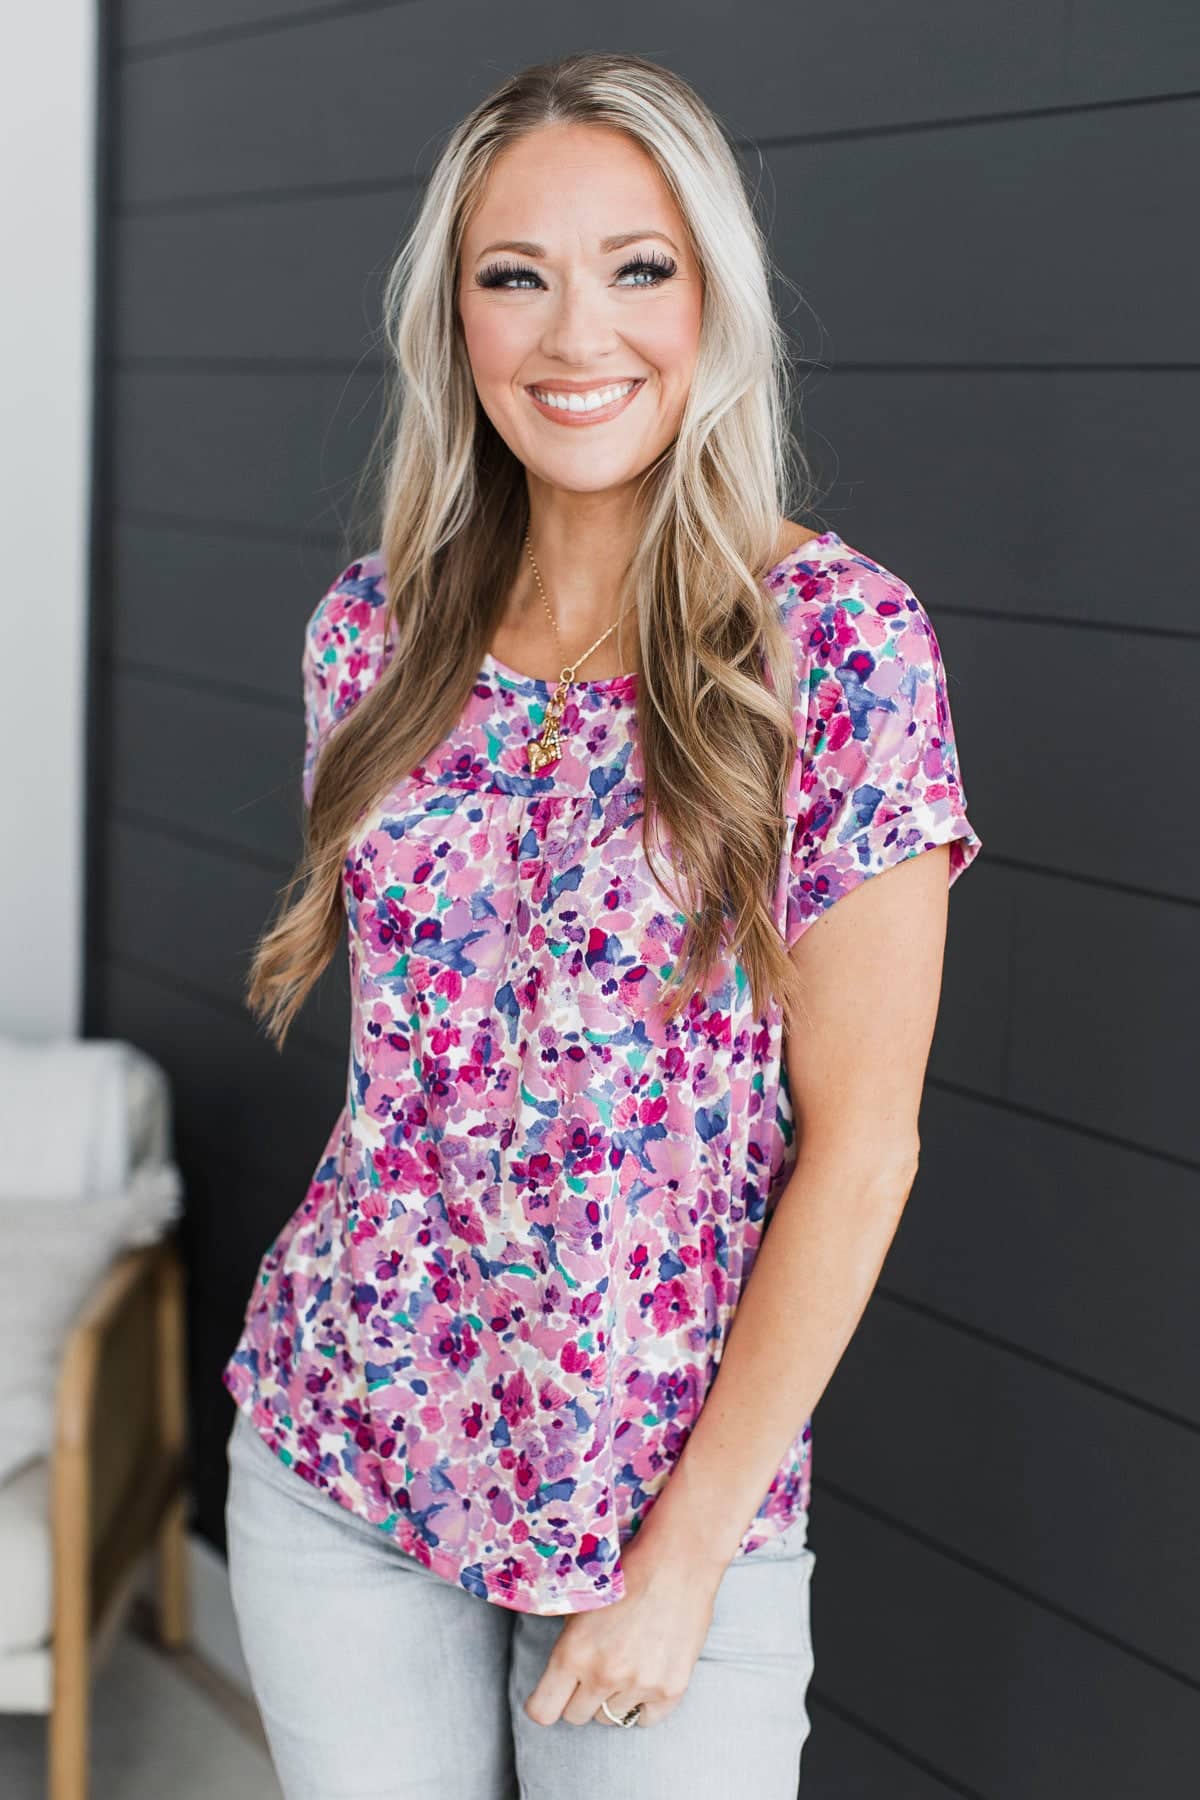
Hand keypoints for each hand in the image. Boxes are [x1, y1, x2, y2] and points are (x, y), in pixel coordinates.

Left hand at [523, 1527, 725, 1728]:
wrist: (677, 1562)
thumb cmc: (626, 1574)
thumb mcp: (581, 1605)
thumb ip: (567, 1645)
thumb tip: (555, 1677)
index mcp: (573, 1653)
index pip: (543, 1711)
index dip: (546, 1702)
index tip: (555, 1693)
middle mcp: (603, 1675)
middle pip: (577, 1716)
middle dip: (582, 1696)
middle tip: (597, 1668)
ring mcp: (639, 1685)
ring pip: (612, 1717)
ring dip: (615, 1697)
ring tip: (627, 1661)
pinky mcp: (671, 1689)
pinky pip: (645, 1718)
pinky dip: (644, 1703)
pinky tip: (647, 1672)